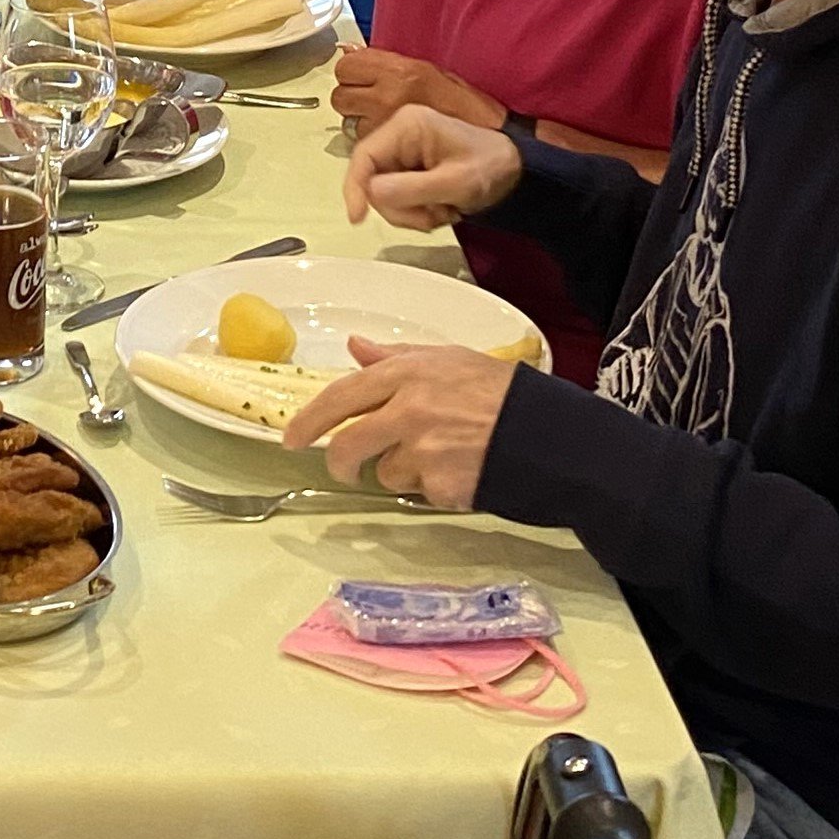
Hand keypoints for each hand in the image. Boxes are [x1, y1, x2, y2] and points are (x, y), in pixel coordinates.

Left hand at [280, 339, 514, 507]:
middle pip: (347, 444)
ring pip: (385, 473)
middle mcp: (408, 410)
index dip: (310, 419)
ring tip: (442, 454)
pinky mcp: (440, 484)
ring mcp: (423, 450)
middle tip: (344, 469)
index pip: (341, 395)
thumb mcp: (448, 359)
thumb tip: (355, 347)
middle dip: (339, 462)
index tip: (291, 437)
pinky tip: (460, 469)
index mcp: (407, 373)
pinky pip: (419, 492)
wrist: (548, 432)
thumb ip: (396, 355)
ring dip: (404, 471)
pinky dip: (433, 487)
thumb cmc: (499, 391)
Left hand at [329, 46, 495, 132]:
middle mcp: (387, 95)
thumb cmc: (464, 106)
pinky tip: (392, 141)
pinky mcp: (387, 150)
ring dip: (360, 122)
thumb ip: (386, 64)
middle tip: (371, 103)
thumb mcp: (429, 72)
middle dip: (351, 99)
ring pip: (348, 122)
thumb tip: (349, 51)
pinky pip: (363, 144)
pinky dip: (373, 143)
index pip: (346, 66)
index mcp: (400, 70)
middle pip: (340, 96)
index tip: (363, 79)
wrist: (489, 143)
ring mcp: (384, 124)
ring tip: (385, 124)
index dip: (352, 73)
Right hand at [340, 103, 525, 229]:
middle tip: (432, 215)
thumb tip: (371, 192)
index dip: (355, 188)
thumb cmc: (491, 167)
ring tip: (443, 210)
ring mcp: (404, 153)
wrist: (516, 172)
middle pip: (372, 181)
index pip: (363, 156)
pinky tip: (441, 208)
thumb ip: (411, 188)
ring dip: (411, 213)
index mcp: (407, 125)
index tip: (358, 217)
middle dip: (400, 207)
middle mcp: (400, 135)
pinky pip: (397, 198)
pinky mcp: (409, 169)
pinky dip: (417, 212)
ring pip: (384, 195)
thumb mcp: (454, 182)